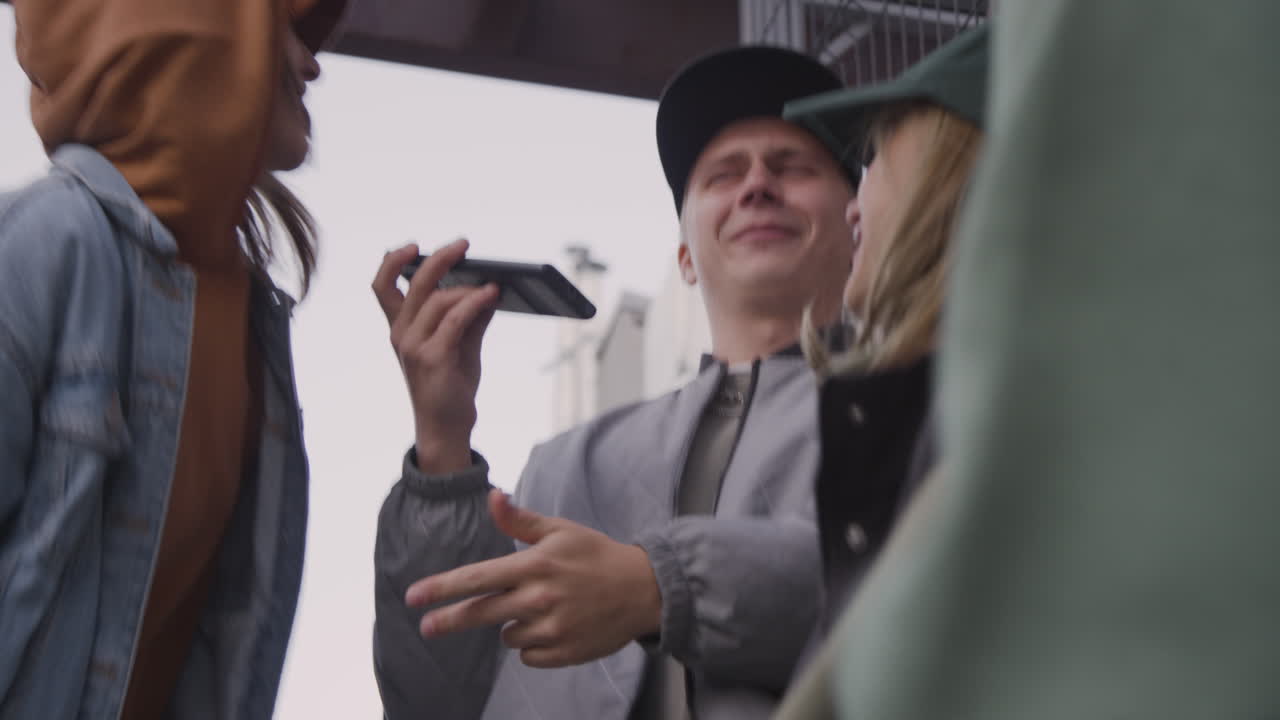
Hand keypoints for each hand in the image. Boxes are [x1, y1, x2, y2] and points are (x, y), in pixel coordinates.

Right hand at [373, 240, 498, 473]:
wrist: (447, 428)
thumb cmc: (451, 386)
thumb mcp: (461, 344)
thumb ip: (470, 316)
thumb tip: (488, 286)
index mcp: (400, 328)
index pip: (382, 286)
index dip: (393, 260)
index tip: (415, 245)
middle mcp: (400, 334)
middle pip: (412, 284)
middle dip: (438, 258)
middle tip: (464, 244)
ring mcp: (413, 347)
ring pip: (437, 299)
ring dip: (467, 287)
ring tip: (491, 286)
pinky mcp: (433, 358)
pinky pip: (454, 319)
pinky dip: (474, 302)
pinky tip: (491, 294)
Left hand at [406, 489, 662, 667]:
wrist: (644, 590)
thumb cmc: (597, 555)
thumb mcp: (561, 530)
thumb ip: (520, 520)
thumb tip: (491, 495)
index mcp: (535, 565)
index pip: (477, 578)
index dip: (442, 588)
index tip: (413, 597)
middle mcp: (539, 599)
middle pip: (480, 614)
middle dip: (448, 621)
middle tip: (427, 627)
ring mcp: (552, 629)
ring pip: (507, 635)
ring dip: (511, 624)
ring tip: (541, 608)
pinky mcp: (564, 652)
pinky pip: (528, 655)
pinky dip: (533, 644)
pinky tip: (553, 626)